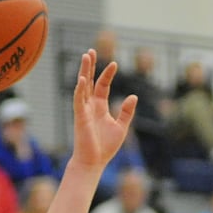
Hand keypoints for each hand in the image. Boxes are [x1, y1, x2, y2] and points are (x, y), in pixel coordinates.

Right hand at [70, 50, 136, 170]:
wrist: (94, 162)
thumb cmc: (106, 146)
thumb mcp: (122, 127)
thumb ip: (127, 111)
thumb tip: (134, 96)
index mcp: (100, 106)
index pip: (103, 85)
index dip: (108, 74)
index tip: (114, 63)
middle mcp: (90, 105)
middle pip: (89, 81)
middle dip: (90, 66)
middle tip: (90, 51)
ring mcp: (84, 110)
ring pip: (82, 86)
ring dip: (84, 71)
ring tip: (85, 56)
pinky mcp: (80, 117)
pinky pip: (79, 100)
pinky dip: (80, 89)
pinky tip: (82, 79)